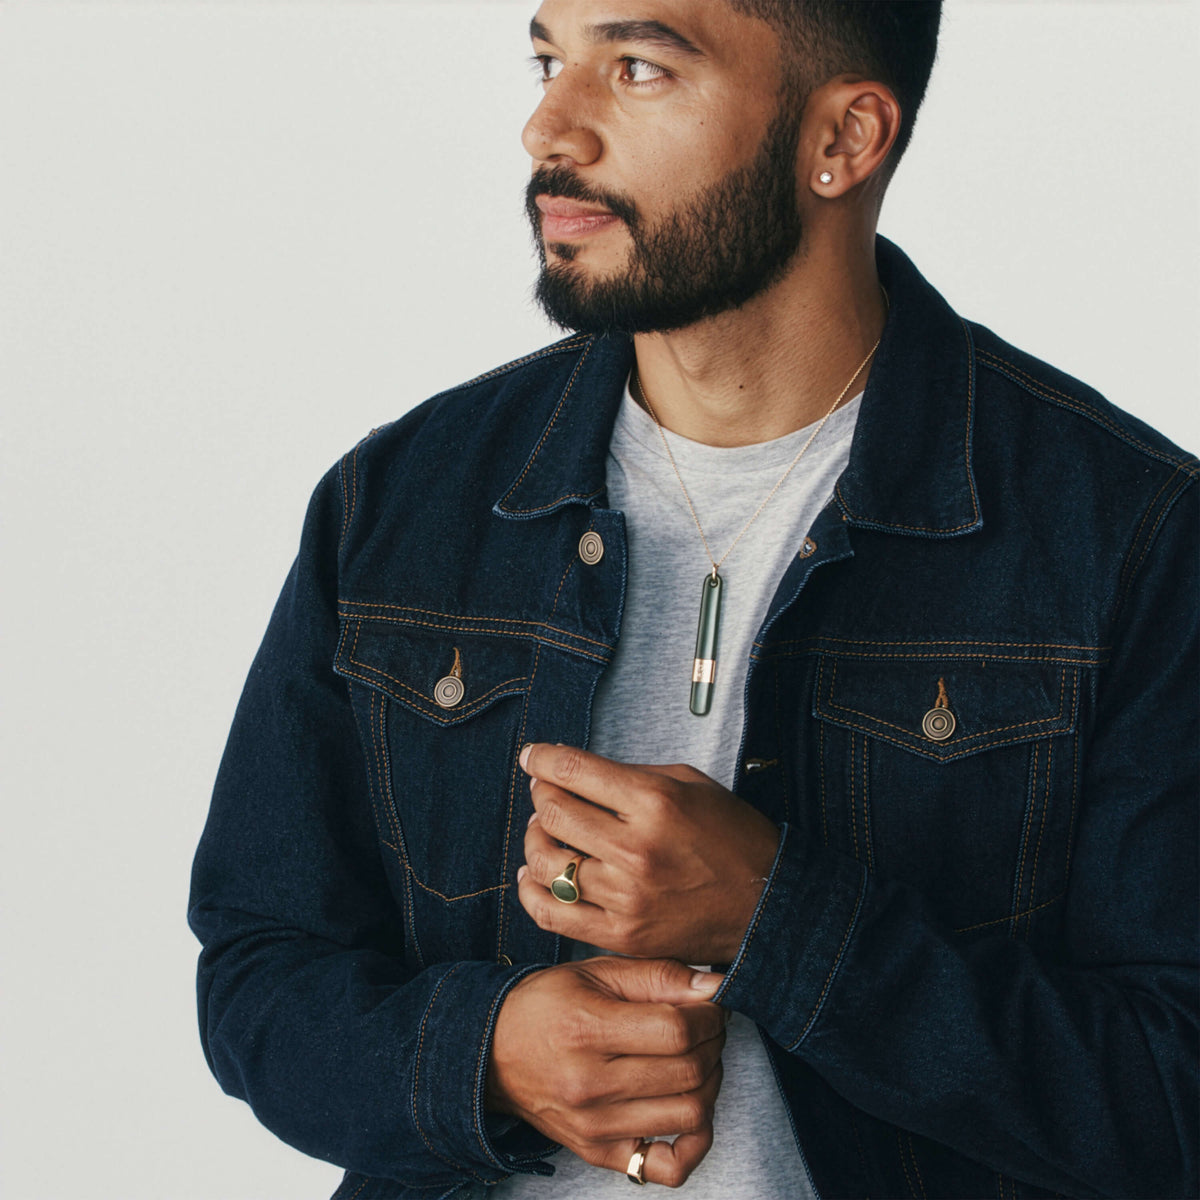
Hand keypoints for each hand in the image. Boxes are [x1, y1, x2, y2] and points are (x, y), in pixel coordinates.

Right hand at [486, 956, 726, 1187]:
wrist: (491, 1053)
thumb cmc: (546, 1004)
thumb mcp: (595, 971)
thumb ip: (657, 976)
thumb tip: (714, 987)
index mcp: (586, 1029)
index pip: (677, 1031)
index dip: (709, 1015)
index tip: (710, 1004)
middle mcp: (589, 1084)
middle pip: (689, 1072)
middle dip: (714, 1044)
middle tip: (708, 1028)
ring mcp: (595, 1126)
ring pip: (690, 1115)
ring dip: (710, 1084)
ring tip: (696, 1060)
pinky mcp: (598, 1153)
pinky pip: (668, 1167)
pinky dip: (694, 1144)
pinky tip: (688, 1112)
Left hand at [516, 743, 779, 963]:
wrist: (767, 905)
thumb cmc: (734, 839)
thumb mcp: (692, 784)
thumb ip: (633, 775)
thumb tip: (579, 771)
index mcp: (655, 803)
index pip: (574, 772)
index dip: (542, 759)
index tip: (533, 757)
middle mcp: (636, 849)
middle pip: (554, 814)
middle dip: (541, 795)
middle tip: (545, 790)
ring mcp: (626, 896)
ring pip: (547, 863)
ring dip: (535, 840)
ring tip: (542, 830)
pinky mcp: (623, 933)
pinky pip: (553, 914)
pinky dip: (533, 891)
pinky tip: (534, 875)